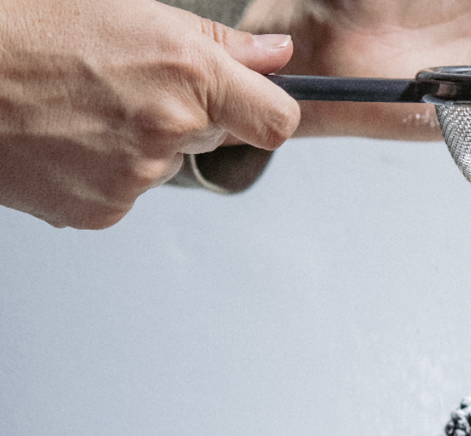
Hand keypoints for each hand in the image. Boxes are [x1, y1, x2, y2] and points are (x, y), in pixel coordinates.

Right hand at [0, 0, 300, 227]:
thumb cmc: (25, 29)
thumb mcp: (127, 11)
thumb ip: (216, 43)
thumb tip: (277, 58)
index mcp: (187, 76)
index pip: (276, 121)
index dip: (268, 111)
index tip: (255, 104)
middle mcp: (169, 131)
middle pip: (212, 137)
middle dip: (185, 114)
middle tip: (124, 84)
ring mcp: (137, 178)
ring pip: (163, 164)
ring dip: (138, 142)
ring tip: (79, 107)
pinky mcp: (105, 210)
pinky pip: (127, 192)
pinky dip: (105, 170)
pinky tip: (67, 137)